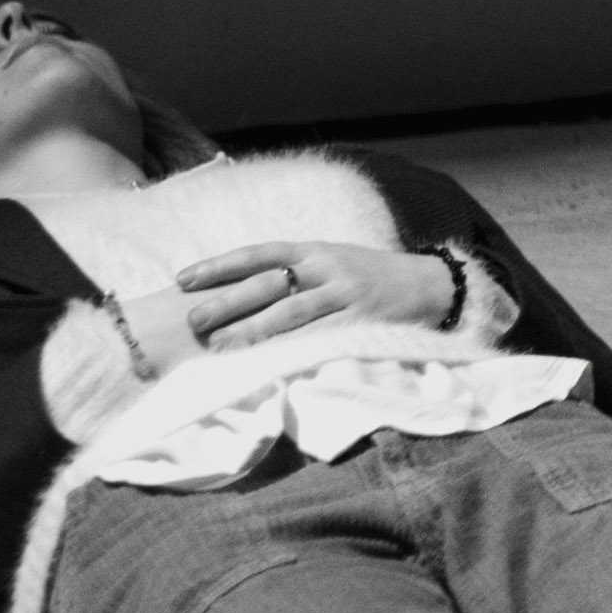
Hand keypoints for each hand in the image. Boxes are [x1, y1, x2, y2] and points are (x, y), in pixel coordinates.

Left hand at [172, 239, 461, 350]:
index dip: (219, 265)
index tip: (182, 279)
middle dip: (227, 302)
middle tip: (192, 320)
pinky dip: (291, 350)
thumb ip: (292, 274)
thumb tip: (232, 293)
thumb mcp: (331, 262)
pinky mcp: (361, 322)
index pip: (258, 254)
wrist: (429, 286)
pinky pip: (320, 337)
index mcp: (315, 250)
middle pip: (268, 284)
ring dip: (251, 330)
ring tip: (219, 346)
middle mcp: (327, 267)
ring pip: (290, 313)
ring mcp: (346, 294)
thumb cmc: (367, 277)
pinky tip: (266, 362)